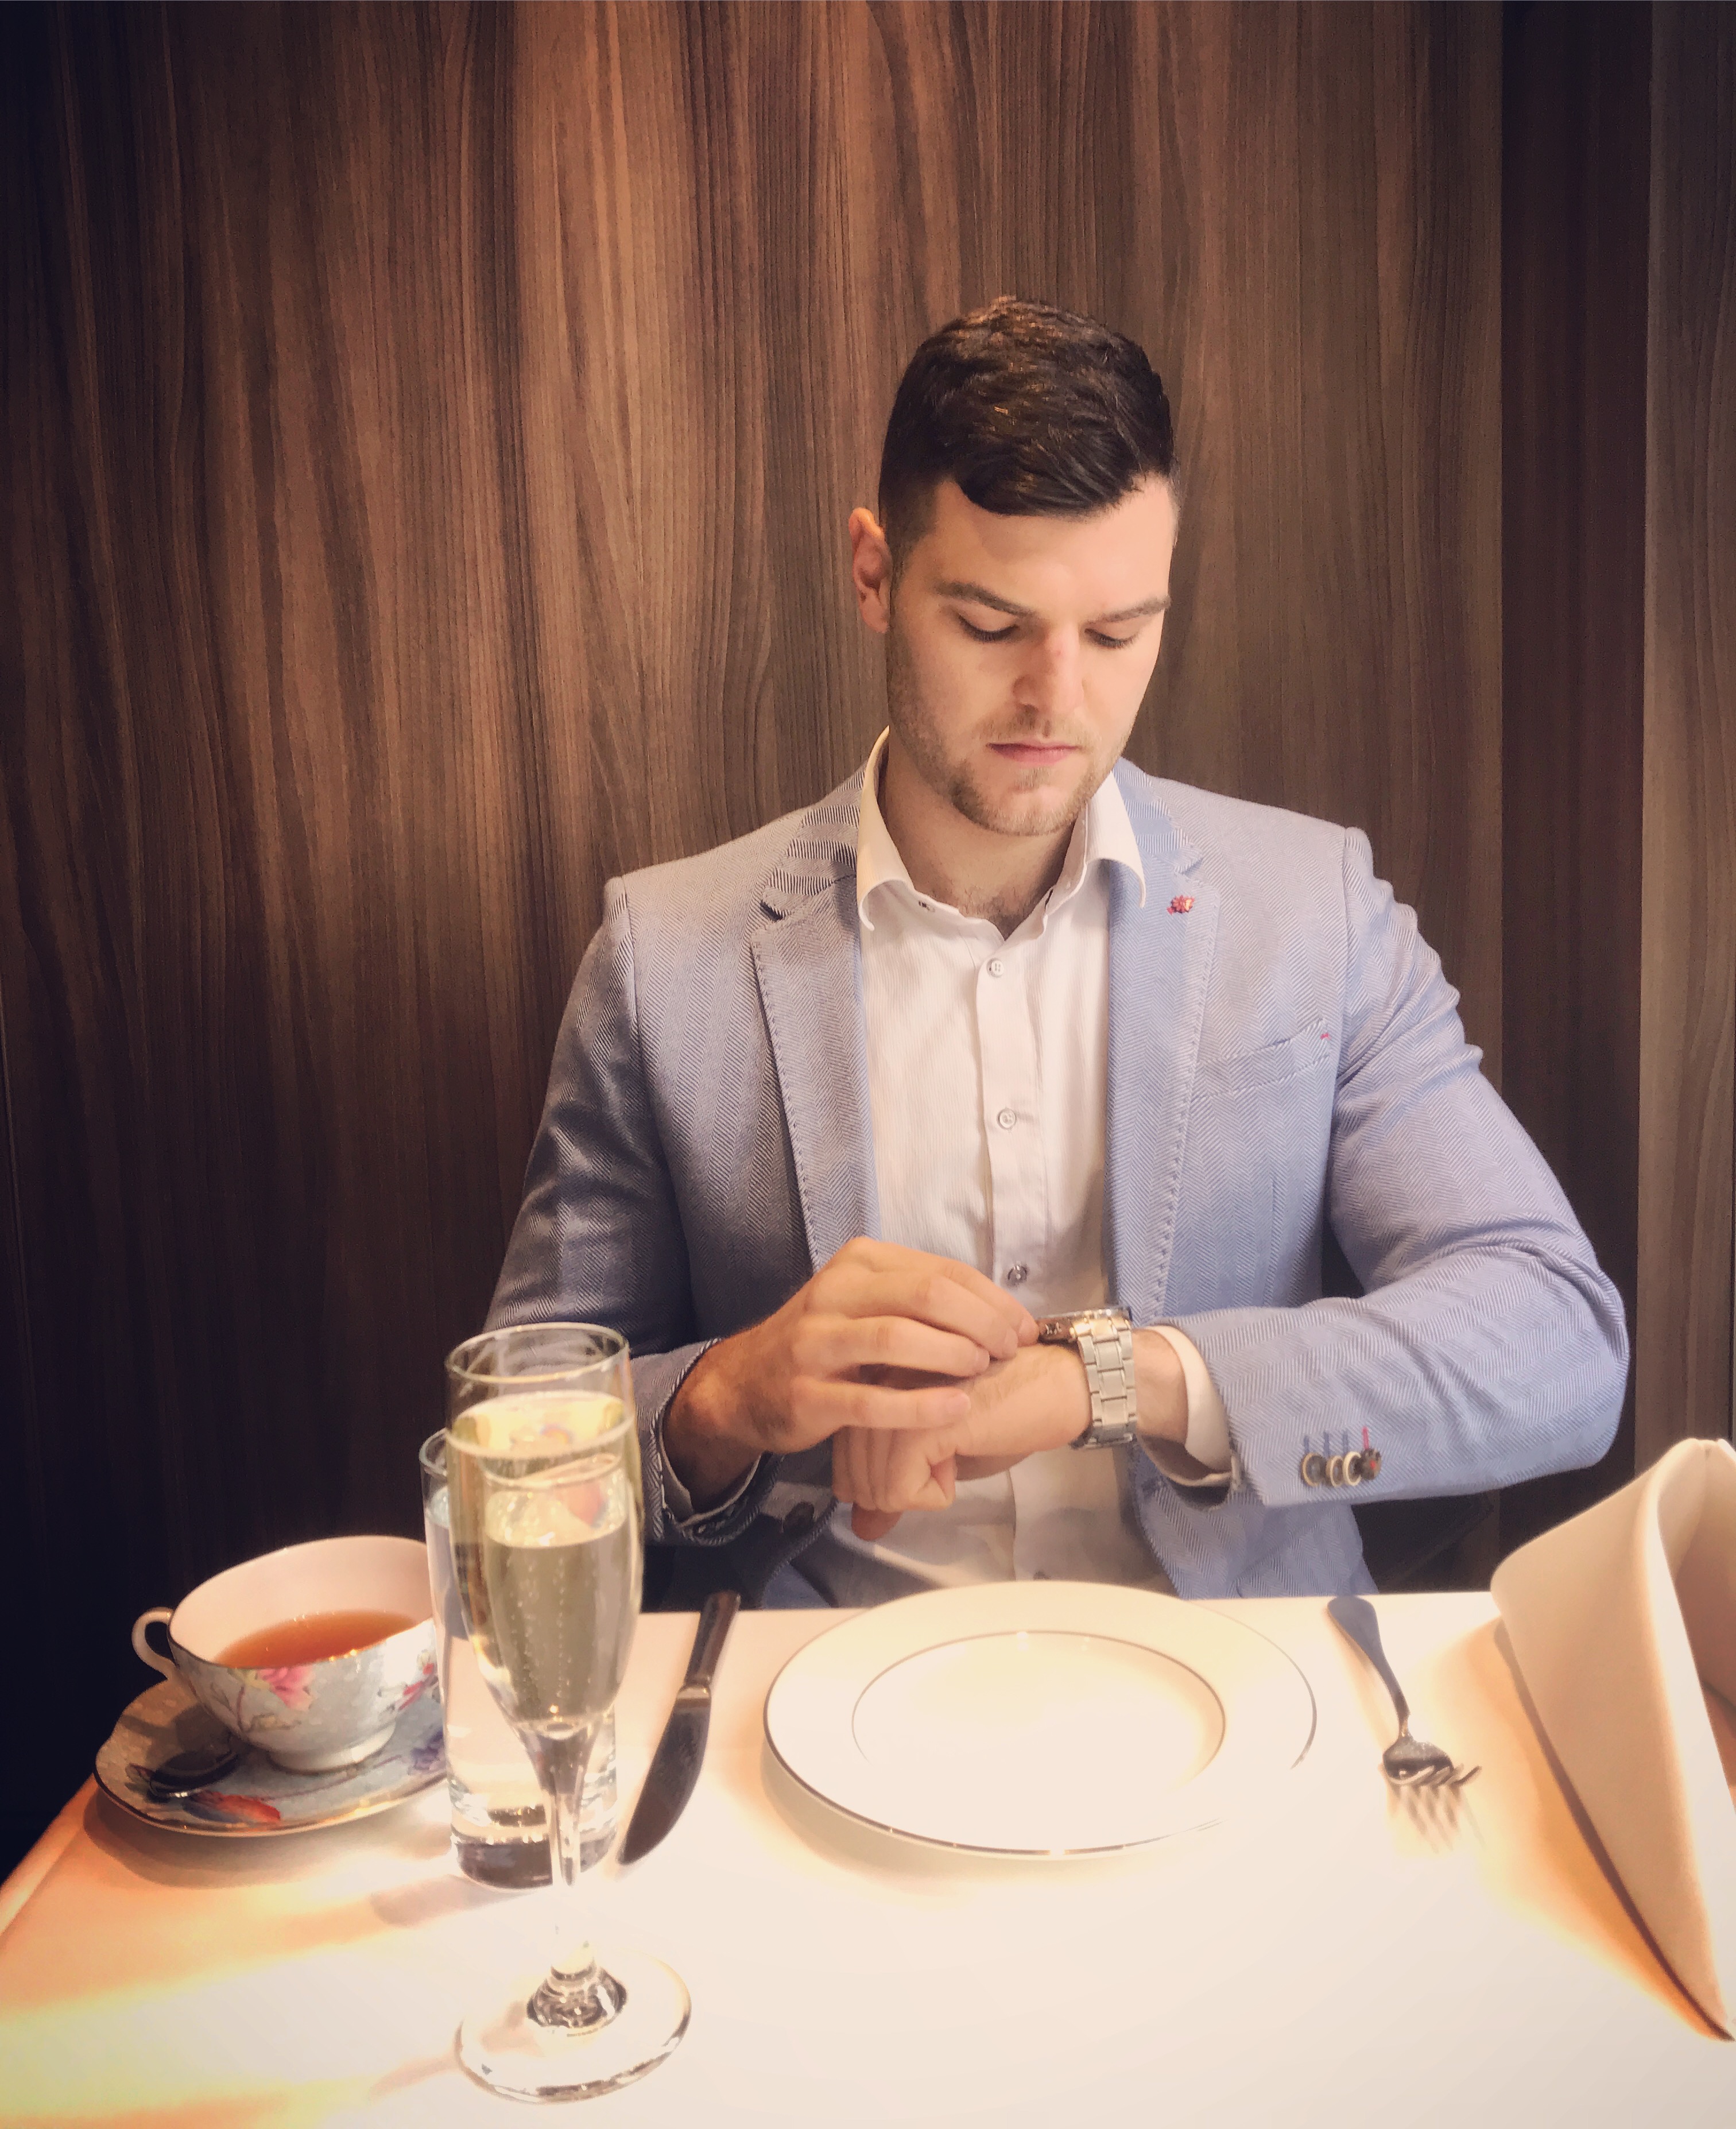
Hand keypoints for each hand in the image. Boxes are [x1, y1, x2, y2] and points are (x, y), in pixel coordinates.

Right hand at [664, 1239, 1036, 1506]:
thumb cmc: (824, 1343)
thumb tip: (996, 1312)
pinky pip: (872, 1398)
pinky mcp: (808, 1394)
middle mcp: (835, 1292)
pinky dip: (921, 1404)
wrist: (745, 1384)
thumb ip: (918, 1298)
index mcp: (858, 1263)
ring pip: (897, 1337)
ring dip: (952, 1353)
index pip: (941, 1271)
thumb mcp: (864, 1302)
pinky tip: (957, 1408)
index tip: (1023, 1328)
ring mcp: (816, 1343)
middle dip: (981, 1323)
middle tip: (1009, 1351)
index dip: (993, 1300)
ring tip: (983, 1370)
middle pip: (926, 1296)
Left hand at [833, 1328, 1188, 1538]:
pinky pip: (900, 1490)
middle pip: (851, 1472)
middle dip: (895, 1492)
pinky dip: (935, 1495)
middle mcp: (879, 1379)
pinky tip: (962, 1458)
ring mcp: (898, 1396)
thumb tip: (864, 1529)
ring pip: (873, 1486)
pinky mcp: (924, 1419)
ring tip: (956, 1458)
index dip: (880, 1478)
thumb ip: (894, 1484)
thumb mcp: (942, 1454)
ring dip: (919, 1493)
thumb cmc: (1007, 1412)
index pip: (842, 1451)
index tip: (928, 1460)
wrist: (1060, 1385)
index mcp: (878, 1375)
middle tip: (943, 1466)